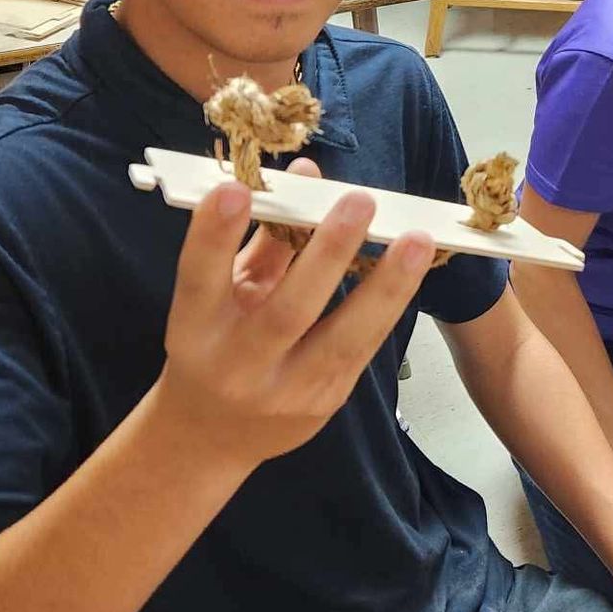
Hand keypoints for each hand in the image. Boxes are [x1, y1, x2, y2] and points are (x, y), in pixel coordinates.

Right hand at [154, 157, 434, 471]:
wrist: (212, 437)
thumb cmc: (216, 342)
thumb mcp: (222, 294)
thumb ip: (263, 238)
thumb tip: (307, 174)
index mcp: (194, 331)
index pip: (199, 280)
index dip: (214, 236)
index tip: (235, 189)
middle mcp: (237, 366)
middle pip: (287, 311)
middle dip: (327, 254)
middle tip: (360, 200)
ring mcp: (285, 391)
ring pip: (342, 338)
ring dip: (386, 286)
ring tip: (418, 240)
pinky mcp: (326, 402)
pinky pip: (364, 348)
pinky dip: (390, 305)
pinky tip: (412, 270)